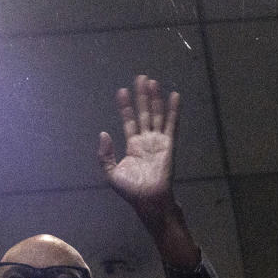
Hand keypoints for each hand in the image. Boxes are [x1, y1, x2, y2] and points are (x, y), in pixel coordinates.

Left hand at [98, 75, 179, 216]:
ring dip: (154, 98)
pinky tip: (174, 95)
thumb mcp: (110, 173)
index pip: (129, 121)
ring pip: (156, 115)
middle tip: (140, 78)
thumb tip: (103, 133)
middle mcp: (146, 140)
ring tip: (152, 81)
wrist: (148, 199)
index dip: (125, 106)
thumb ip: (105, 154)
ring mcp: (158, 141)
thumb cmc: (130, 190)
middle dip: (141, 96)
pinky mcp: (168, 144)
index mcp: (132, 146)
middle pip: (143, 113)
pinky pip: (171, 124)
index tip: (121, 91)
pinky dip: (173, 110)